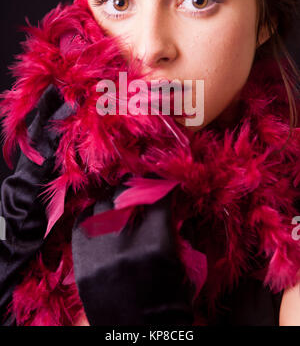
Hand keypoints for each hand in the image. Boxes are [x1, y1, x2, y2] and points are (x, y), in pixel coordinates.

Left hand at [71, 178, 193, 325]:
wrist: (137, 336)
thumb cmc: (167, 306)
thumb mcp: (181, 268)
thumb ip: (172, 231)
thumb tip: (165, 201)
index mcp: (156, 247)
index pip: (157, 198)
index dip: (162, 185)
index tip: (163, 182)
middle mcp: (125, 246)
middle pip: (125, 194)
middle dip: (135, 186)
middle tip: (140, 187)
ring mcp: (98, 254)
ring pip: (100, 205)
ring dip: (112, 199)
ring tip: (119, 201)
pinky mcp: (81, 264)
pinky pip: (80, 224)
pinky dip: (91, 215)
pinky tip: (99, 215)